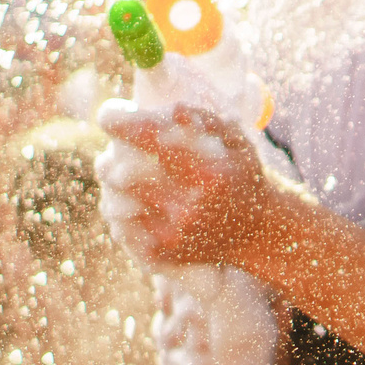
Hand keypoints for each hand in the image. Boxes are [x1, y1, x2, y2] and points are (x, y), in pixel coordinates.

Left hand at [94, 101, 282, 270]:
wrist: (257, 233)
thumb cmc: (243, 179)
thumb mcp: (237, 146)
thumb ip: (209, 124)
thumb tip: (175, 110)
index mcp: (210, 176)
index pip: (152, 144)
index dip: (123, 126)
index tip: (107, 116)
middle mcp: (191, 208)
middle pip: (124, 175)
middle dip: (113, 160)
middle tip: (113, 156)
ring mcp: (175, 235)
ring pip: (117, 203)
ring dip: (116, 187)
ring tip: (120, 179)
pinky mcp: (163, 254)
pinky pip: (122, 228)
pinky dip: (123, 213)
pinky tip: (135, 206)